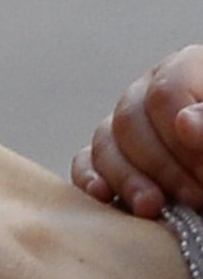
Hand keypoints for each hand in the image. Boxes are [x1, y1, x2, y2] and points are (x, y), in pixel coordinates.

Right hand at [71, 46, 202, 215]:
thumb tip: (186, 126)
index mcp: (189, 69)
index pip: (165, 91)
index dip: (182, 134)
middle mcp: (150, 89)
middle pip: (130, 117)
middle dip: (162, 165)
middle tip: (196, 199)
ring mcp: (129, 122)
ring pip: (106, 139)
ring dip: (127, 178)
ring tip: (153, 209)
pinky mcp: (113, 154)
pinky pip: (87, 160)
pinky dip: (90, 178)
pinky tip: (104, 197)